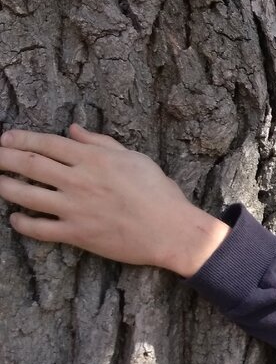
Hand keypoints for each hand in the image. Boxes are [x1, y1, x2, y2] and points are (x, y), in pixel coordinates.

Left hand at [0, 124, 230, 276]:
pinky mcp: (77, 233)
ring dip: (6, 187)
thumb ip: (100, 142)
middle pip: (29, 165)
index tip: (5, 138)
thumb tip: (72, 130)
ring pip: (27, 195)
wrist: (171, 230)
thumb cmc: (158, 192)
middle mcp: (78, 181)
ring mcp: (75, 208)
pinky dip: (23, 223)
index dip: (20, 139)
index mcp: (92, 159)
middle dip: (4, 158)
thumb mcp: (133, 158)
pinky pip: (40, 229)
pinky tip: (15, 219)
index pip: (46, 143)